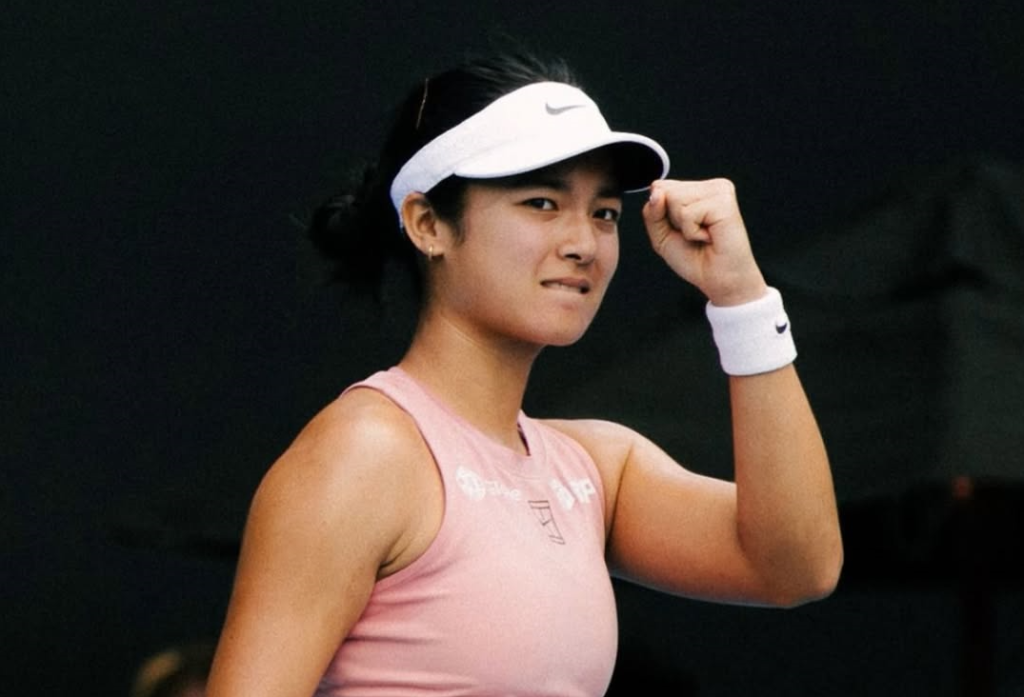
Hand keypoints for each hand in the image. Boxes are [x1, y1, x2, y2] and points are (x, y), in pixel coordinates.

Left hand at [641, 179, 766, 305]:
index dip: (662, 216)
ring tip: (703, 235)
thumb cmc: (694, 258)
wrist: (718, 280)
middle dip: (672, 220)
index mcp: (697, 189)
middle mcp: (710, 186)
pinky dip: (692, 232)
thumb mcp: (661, 235)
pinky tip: (709, 236)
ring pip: (674, 199)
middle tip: (695, 234)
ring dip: (683, 226)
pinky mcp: (724, 202)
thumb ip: (652, 212)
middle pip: (665, 191)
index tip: (683, 229)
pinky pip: (687, 213)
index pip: (659, 187)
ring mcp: (719, 191)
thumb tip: (656, 190)